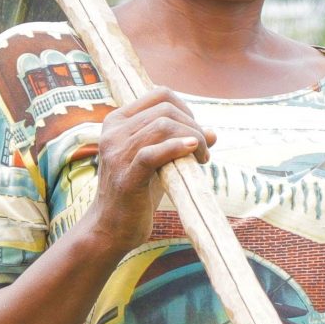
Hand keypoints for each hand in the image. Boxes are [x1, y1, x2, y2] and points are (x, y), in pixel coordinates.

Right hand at [83, 86, 214, 253]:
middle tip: (203, 151)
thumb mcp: (158, 162)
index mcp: (117, 122)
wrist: (111, 229)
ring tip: (201, 159)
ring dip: (193, 139)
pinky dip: (178, 148)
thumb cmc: (136, 193)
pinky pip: (153, 153)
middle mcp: (113, 133)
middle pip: (166, 109)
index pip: (160, 94)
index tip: (195, 133)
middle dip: (194, 126)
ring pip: (163, 126)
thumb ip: (179, 143)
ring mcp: (116, 154)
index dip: (186, 109)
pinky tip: (193, 153)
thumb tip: (213, 132)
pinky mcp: (125, 176)